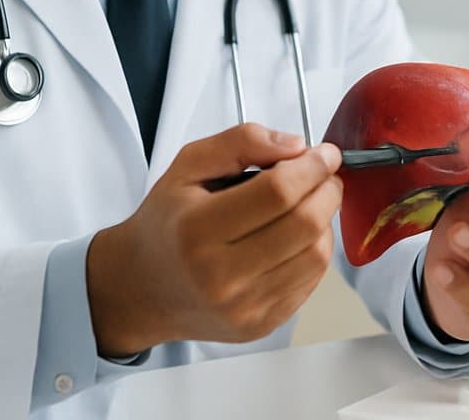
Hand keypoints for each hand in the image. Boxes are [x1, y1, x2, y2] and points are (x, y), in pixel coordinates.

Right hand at [86, 123, 342, 355]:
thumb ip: (241, 142)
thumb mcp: (187, 166)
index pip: (278, 193)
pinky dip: (316, 251)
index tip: (324, 153)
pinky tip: (298, 236)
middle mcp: (219, 276)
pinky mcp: (260, 325)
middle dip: (327, 190)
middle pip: (305, 224)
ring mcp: (242, 307)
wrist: (141, 289)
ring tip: (310, 204)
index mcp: (196, 230)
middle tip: (324, 175)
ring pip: (317, 255)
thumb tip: (297, 147)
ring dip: (326, 220)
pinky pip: (312, 282)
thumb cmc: (168, 222)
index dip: (312, 167)